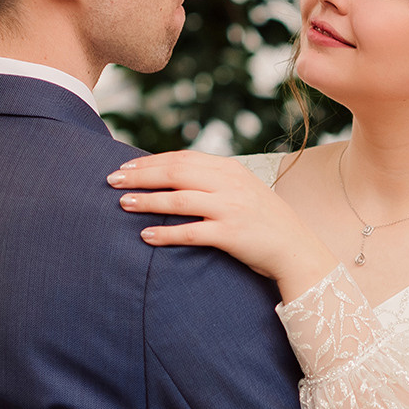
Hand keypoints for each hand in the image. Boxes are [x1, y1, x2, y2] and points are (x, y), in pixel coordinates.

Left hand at [108, 152, 338, 301]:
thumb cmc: (263, 221)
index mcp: (229, 170)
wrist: (296, 249)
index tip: (125, 167)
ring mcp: (230, 208)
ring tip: (123, 204)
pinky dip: (166, 233)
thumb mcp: (241, 190)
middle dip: (141, 175)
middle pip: (175, 173)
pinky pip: (191, 232)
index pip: (182, 158)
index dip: (150, 162)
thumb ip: (213, 181)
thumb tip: (172, 175)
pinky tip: (146, 235)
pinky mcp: (231, 234)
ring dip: (147, 201)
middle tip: (112, 180)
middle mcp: (229, 184)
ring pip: (179, 199)